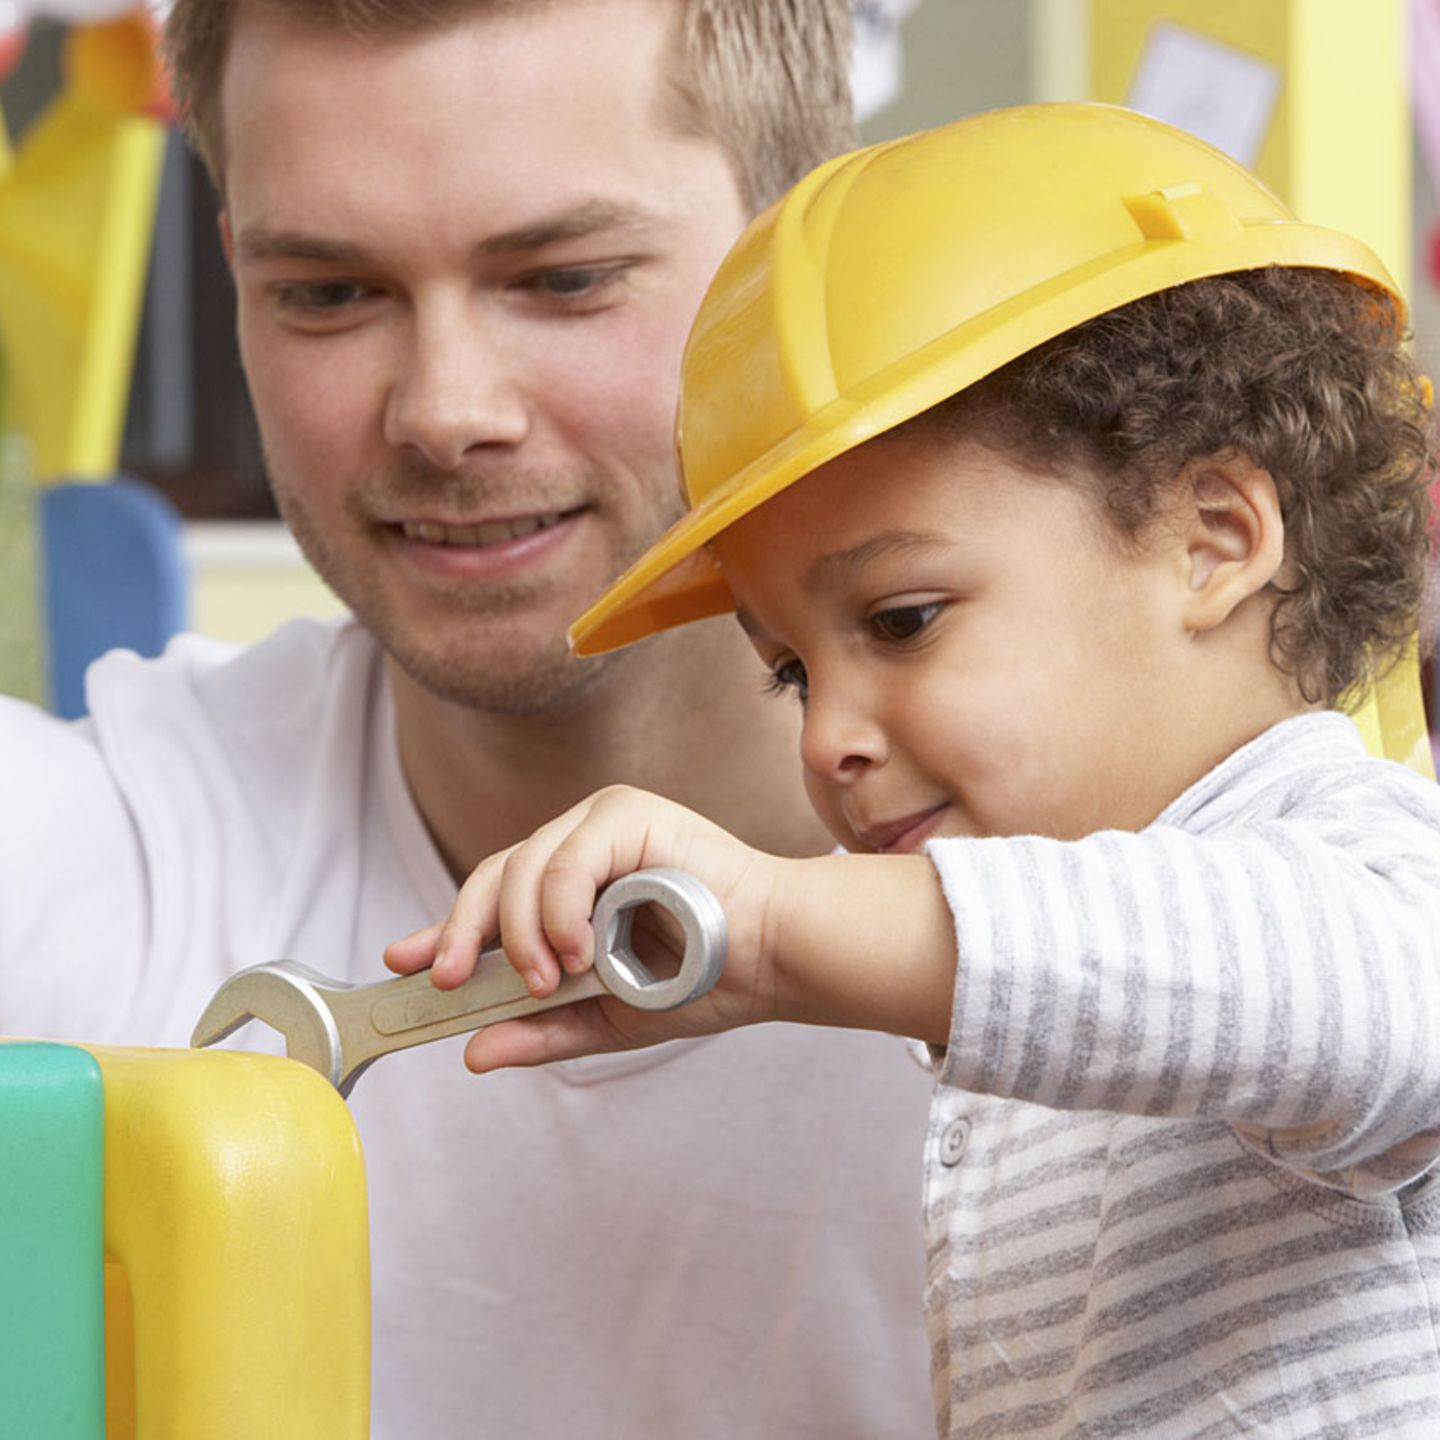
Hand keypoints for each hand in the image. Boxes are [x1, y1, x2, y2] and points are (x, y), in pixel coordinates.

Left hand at [384, 786, 788, 1070]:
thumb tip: (473, 1052)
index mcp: (574, 885)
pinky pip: (566, 859)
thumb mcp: (607, 1018)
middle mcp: (581, 844)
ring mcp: (602, 823)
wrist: (773, 960)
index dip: (444, 929)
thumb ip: (544, 1030)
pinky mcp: (628, 813)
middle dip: (463, 932)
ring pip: (521, 867)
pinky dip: (559, 908)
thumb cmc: (704, 979)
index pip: (493, 898)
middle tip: (450, 983)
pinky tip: (575, 951)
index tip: (400, 962)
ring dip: (520, 933)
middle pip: (494, 876)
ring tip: (548, 980)